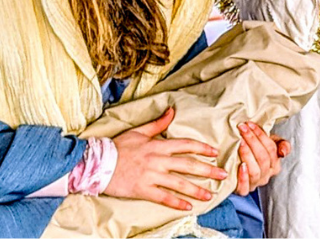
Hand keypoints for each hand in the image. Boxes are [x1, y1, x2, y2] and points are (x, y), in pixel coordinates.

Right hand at [104, 108, 227, 208]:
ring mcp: (151, 176)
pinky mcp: (143, 190)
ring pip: (179, 184)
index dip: (202, 149)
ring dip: (196, 190)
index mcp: (158, 145)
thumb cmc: (117, 147)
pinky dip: (176, 203)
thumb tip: (172, 111)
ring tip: (210, 195)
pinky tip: (188, 207)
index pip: (186, 145)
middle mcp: (158, 160)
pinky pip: (163, 198)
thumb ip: (158, 124)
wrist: (96, 163)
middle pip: (188, 165)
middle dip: (208, 170)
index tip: (215, 153)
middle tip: (222, 174)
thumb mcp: (138, 131)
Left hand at [234, 121, 289, 195]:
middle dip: (252, 141)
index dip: (260, 135)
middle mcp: (266, 176)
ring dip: (247, 155)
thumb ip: (282, 144)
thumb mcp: (271, 144)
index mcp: (275, 165)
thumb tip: (283, 152)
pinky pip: (244, 188)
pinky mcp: (243, 191)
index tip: (249, 124)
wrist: (238, 165)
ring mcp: (255, 184)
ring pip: (255, 171)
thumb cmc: (256, 152)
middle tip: (242, 129)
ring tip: (240, 143)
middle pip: (263, 158)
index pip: (271, 149)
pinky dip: (243, 177)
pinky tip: (240, 166)